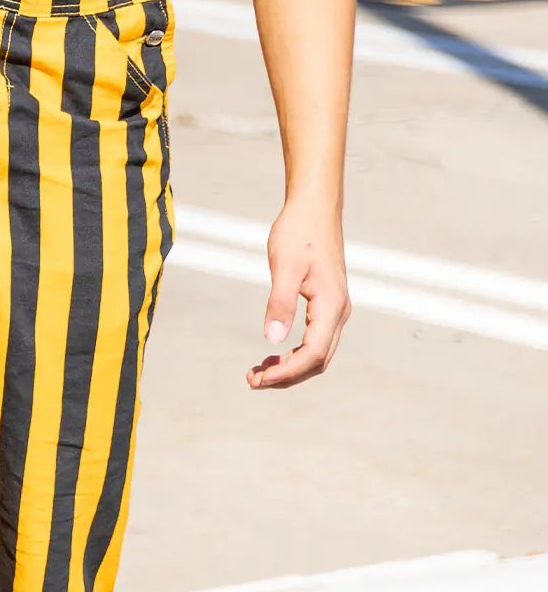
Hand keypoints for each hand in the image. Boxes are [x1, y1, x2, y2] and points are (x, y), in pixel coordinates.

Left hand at [247, 192, 350, 388]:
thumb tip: (271, 339)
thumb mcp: (284, 267)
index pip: (313, 354)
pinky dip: (295, 351)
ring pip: (318, 352)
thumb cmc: (298, 233)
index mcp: (332, 307)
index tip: (260, 379)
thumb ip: (280, 303)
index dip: (287, 372)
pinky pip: (315, 338)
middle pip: (318, 360)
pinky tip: (273, 352)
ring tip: (259, 372)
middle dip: (287, 375)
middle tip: (253, 381)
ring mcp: (335, 309)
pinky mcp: (327, 304)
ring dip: (291, 366)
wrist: (314, 209)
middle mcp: (339, 313)